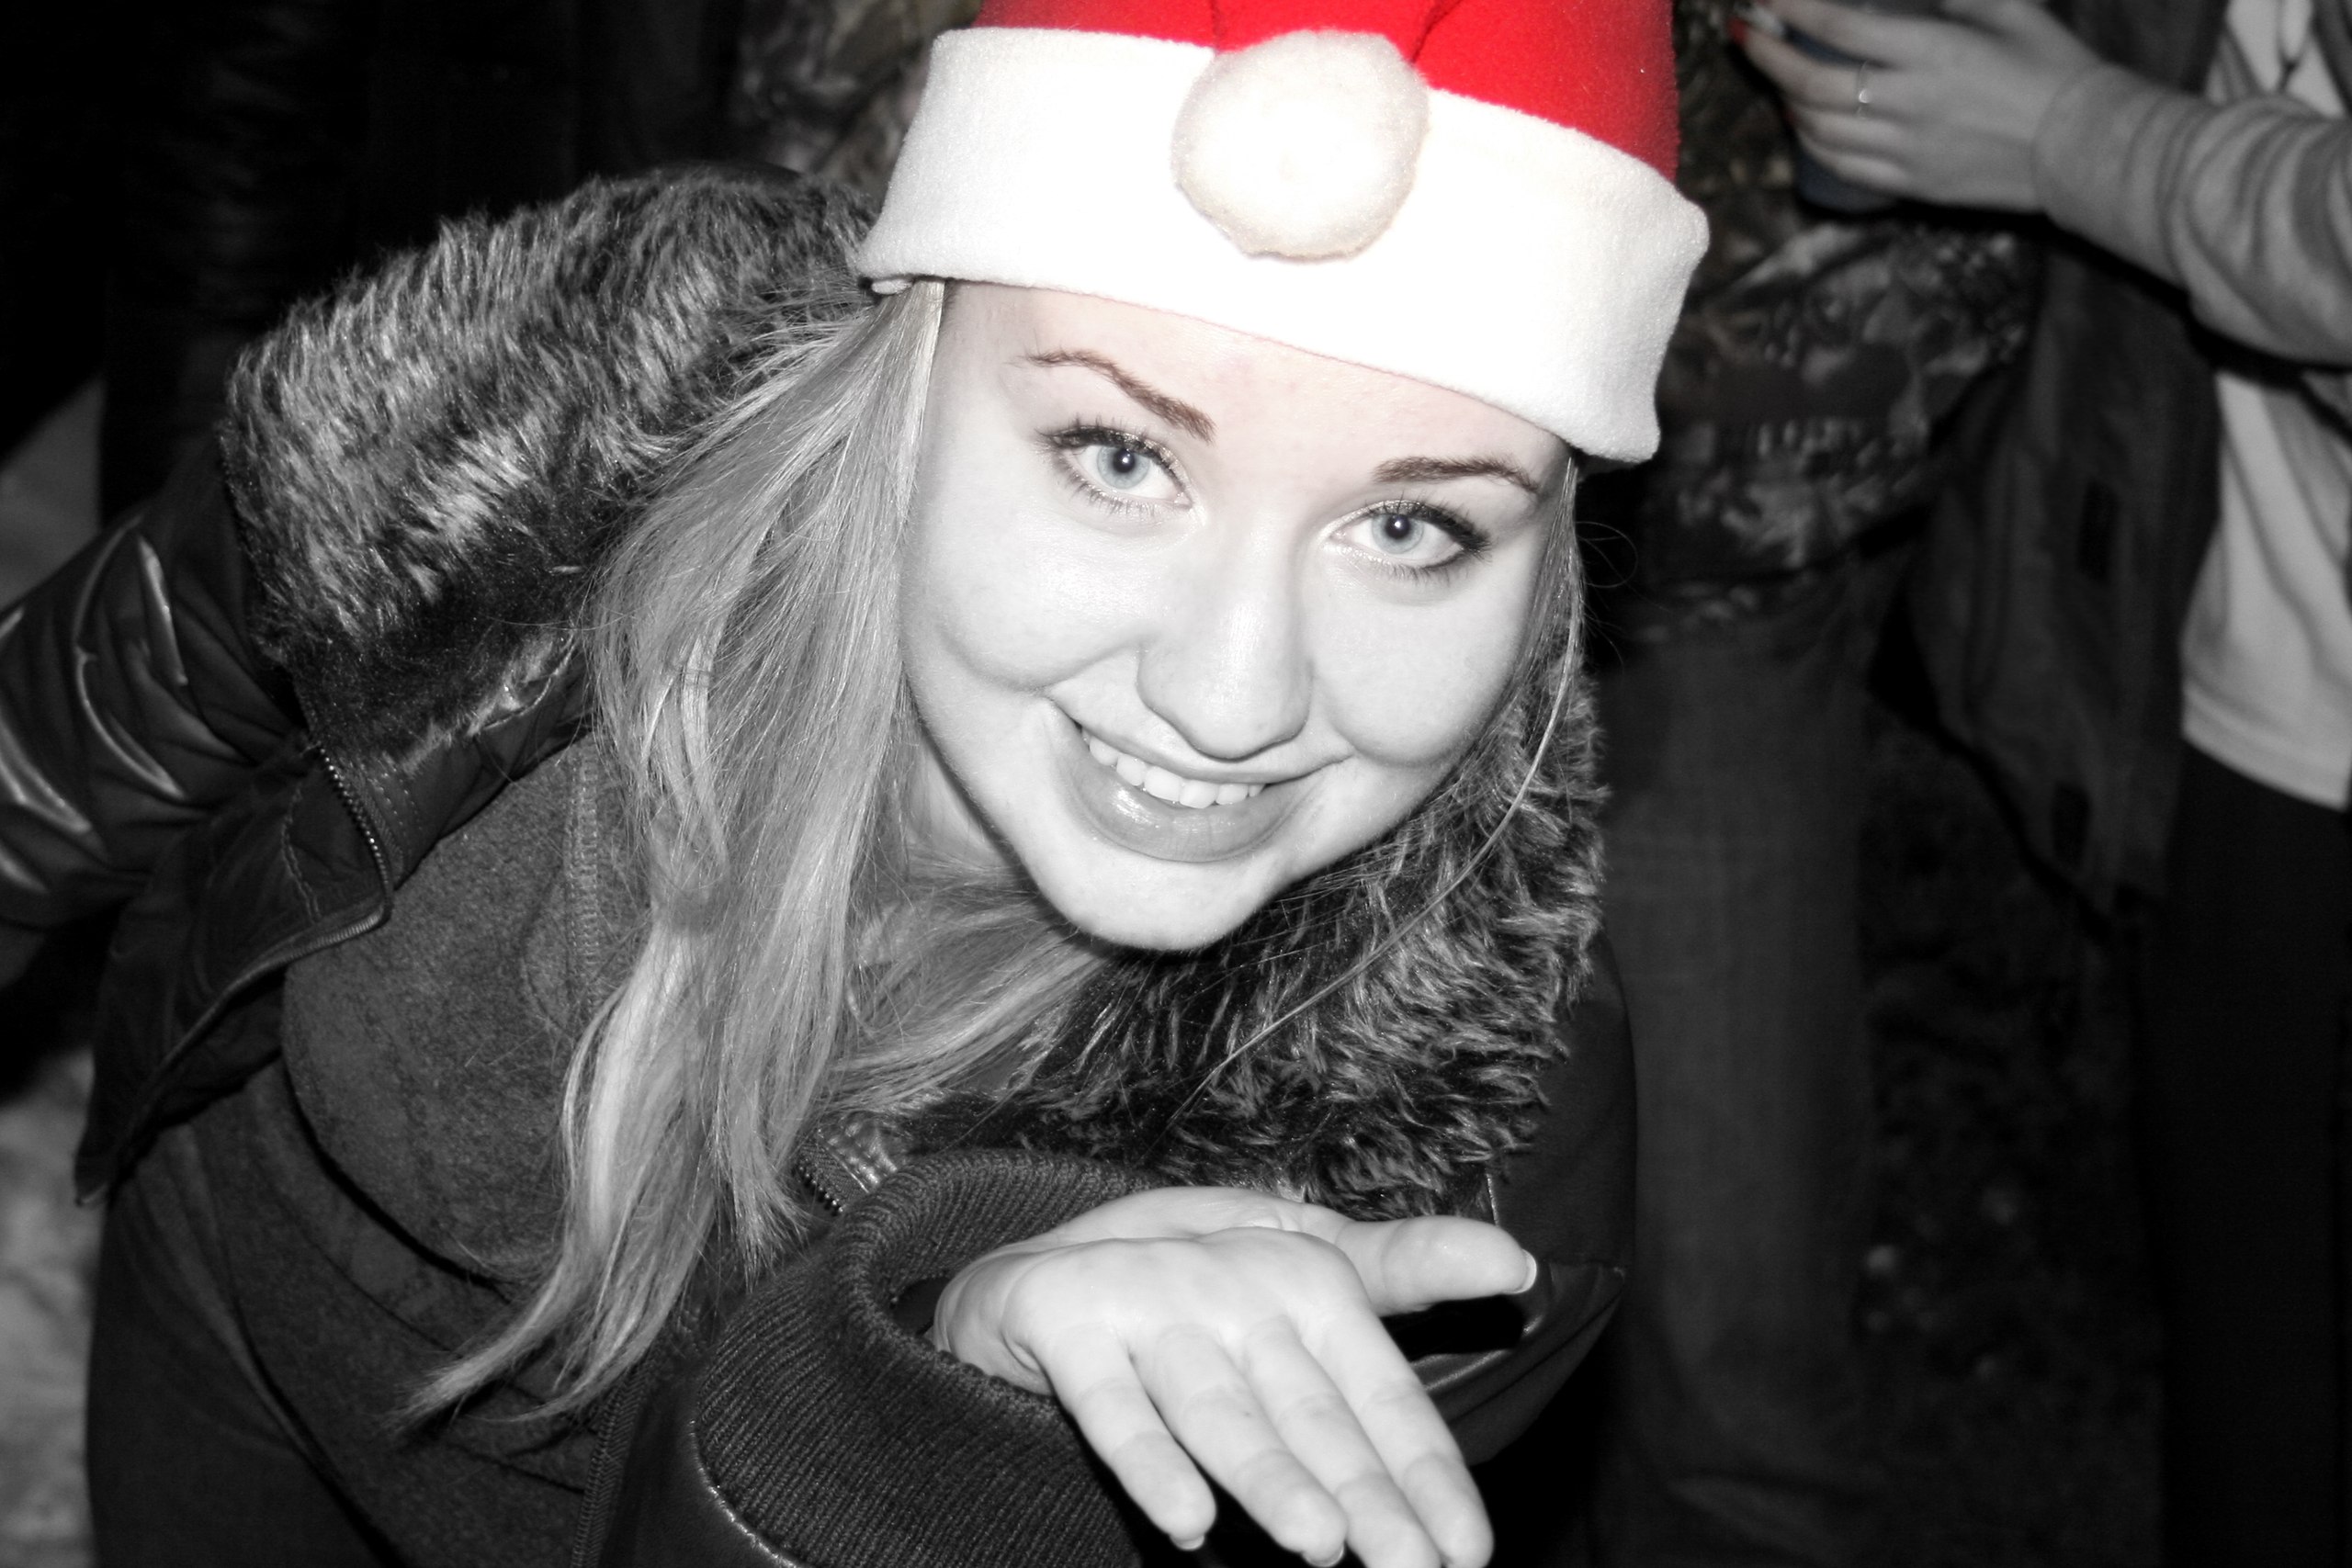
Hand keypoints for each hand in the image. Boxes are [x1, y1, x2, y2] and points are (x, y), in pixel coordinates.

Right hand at [932, 1187, 1537, 1567]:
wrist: (1036, 1266)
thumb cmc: (1198, 1286)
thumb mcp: (1299, 1265)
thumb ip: (1403, 1271)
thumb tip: (1523, 1260)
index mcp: (1304, 1276)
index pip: (1380, 1392)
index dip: (1425, 1473)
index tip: (1467, 1552)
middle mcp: (1233, 1283)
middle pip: (1310, 1414)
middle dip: (1363, 1497)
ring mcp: (1149, 1301)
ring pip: (1218, 1411)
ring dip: (1266, 1477)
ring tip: (1319, 1546)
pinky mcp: (1068, 1318)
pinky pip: (1111, 1408)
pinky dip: (1147, 1461)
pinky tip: (1185, 1521)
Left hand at [1735, 0, 2102, 209]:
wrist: (2085, 144)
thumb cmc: (2052, 67)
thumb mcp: (2008, 8)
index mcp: (1933, 50)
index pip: (1839, 26)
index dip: (1793, 9)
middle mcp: (1909, 102)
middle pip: (1811, 82)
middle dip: (1768, 56)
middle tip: (1747, 35)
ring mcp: (1906, 149)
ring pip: (1817, 128)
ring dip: (1784, 99)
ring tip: (1774, 76)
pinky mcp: (1910, 184)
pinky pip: (1840, 166)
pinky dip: (1809, 143)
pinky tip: (1800, 124)